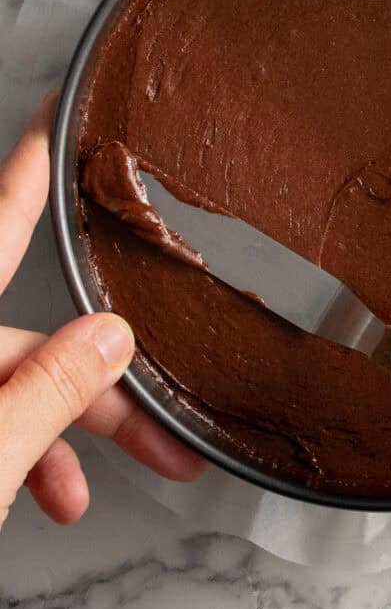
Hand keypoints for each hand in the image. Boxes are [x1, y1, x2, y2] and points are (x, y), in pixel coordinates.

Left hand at [0, 93, 204, 527]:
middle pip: (22, 335)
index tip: (51, 115)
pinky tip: (44, 493)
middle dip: (96, 388)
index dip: (30, 165)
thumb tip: (111, 338)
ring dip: (57, 435)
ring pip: (4, 387)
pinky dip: (16, 456)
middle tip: (157, 428)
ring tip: (84, 490)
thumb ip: (48, 392)